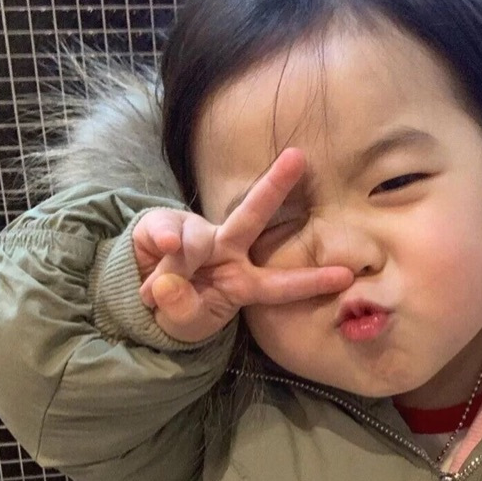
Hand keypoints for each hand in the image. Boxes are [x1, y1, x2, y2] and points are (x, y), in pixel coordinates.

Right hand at [132, 148, 353, 342]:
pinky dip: (161, 245)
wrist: (135, 298)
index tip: (346, 277)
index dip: (311, 281)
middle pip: (253, 214)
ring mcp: (195, 234)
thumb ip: (183, 310)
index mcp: (243, 281)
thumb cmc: (176, 312)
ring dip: (179, 264)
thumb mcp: (184, 323)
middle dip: (275, 185)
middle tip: (298, 158)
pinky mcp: (162, 225)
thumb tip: (169, 284)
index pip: (281, 283)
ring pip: (197, 237)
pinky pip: (165, 230)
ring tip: (155, 292)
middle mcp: (226, 249)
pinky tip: (154, 263)